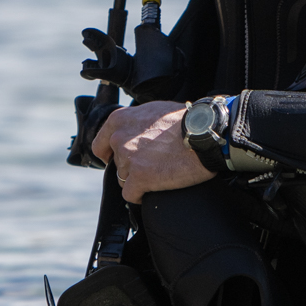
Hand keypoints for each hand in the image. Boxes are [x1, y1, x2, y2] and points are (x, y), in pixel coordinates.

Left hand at [91, 101, 214, 202]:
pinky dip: (140, 195)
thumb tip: (130, 130)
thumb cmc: (185, 120)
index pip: (100, 145)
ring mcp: (128, 159)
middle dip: (132, 167)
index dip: (110, 155)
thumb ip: (135, 121)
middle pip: (117, 164)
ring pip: (124, 179)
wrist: (205, 133)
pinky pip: (130, 194)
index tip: (118, 160)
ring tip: (159, 173)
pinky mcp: (139, 178)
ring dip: (138, 180)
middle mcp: (119, 138)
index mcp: (120, 120)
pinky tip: (153, 190)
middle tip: (152, 164)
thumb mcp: (153, 110)